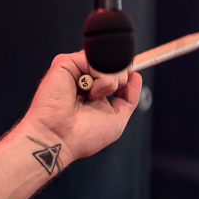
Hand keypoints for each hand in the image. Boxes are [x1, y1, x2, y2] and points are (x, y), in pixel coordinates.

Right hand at [20, 48, 141, 167]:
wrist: (61, 139)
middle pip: (116, 62)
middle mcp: (84, 76)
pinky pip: (96, 59)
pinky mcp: (66, 62)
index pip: (117, 71)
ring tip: (92, 96)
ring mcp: (75, 68)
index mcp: (94, 88)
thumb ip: (128, 98)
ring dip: (109, 82)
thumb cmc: (84, 135)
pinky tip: (87, 91)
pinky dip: (100, 79)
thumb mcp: (116, 119)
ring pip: (108, 60)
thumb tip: (136, 76)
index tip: (125, 86)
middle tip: (101, 98)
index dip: (126, 75)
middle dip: (119, 81)